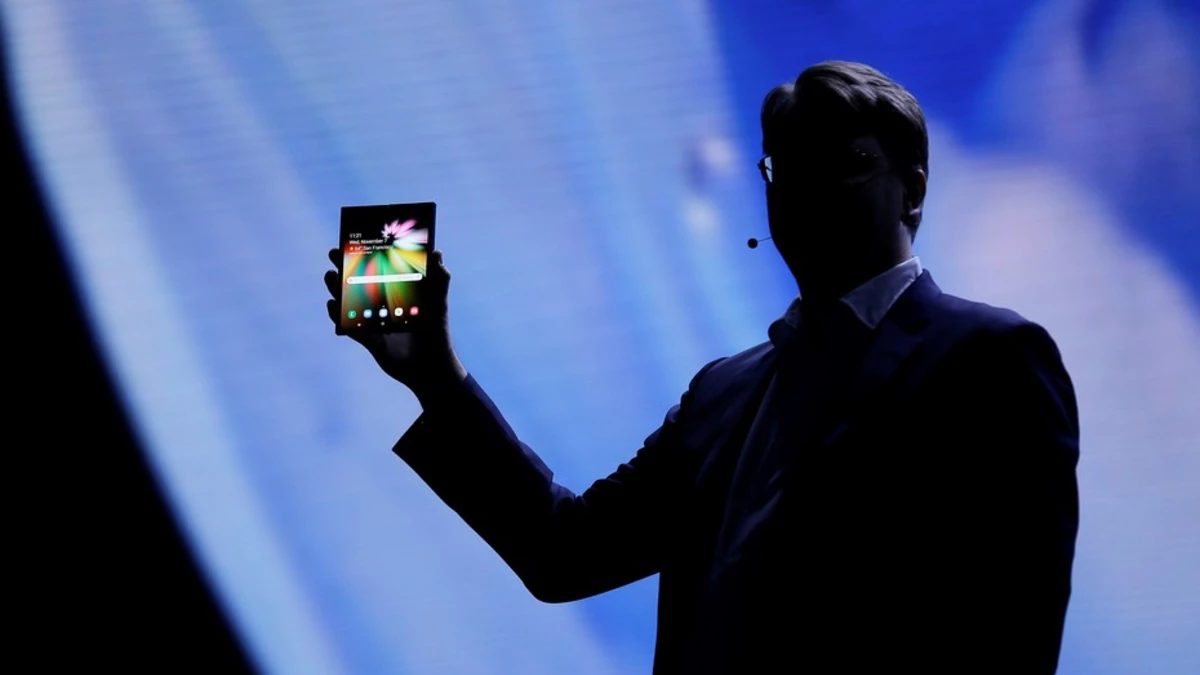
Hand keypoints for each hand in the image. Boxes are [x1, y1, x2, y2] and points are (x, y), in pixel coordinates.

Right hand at [325, 248, 466, 404]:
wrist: (432, 367)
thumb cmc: (437, 333)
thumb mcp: (438, 304)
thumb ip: (439, 280)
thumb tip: (437, 252)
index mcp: (397, 293)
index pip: (378, 270)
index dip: (365, 255)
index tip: (353, 241)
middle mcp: (382, 305)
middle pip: (358, 283)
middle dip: (344, 268)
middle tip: (333, 255)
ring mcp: (373, 322)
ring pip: (349, 303)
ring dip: (337, 290)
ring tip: (330, 277)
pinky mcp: (368, 340)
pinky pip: (349, 327)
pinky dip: (338, 318)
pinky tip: (332, 306)